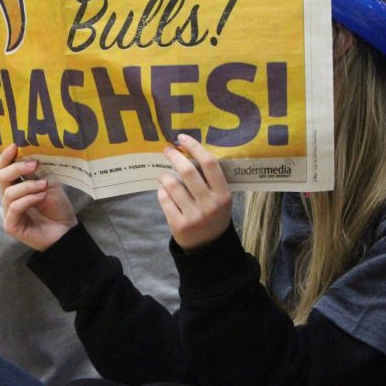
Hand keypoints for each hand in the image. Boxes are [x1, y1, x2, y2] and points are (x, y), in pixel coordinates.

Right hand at [0, 144, 76, 250]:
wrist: (67, 230)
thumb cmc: (57, 207)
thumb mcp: (48, 184)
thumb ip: (35, 173)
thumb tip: (28, 154)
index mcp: (15, 186)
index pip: (4, 169)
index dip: (6, 157)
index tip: (15, 146)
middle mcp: (9, 198)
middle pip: (2, 178)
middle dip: (17, 168)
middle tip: (34, 165)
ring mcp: (9, 212)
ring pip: (9, 193)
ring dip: (28, 186)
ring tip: (44, 186)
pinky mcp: (11, 225)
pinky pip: (15, 208)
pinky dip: (28, 199)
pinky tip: (41, 197)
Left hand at [157, 134, 231, 251]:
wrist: (208, 247)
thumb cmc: (213, 214)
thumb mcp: (220, 198)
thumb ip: (209, 179)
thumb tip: (187, 150)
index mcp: (223, 194)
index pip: (209, 164)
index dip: (194, 148)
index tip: (182, 138)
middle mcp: (210, 204)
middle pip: (188, 171)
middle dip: (174, 156)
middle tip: (167, 150)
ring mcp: (194, 216)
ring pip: (172, 185)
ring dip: (165, 176)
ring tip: (165, 177)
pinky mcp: (179, 225)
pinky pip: (164, 199)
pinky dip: (162, 192)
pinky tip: (165, 193)